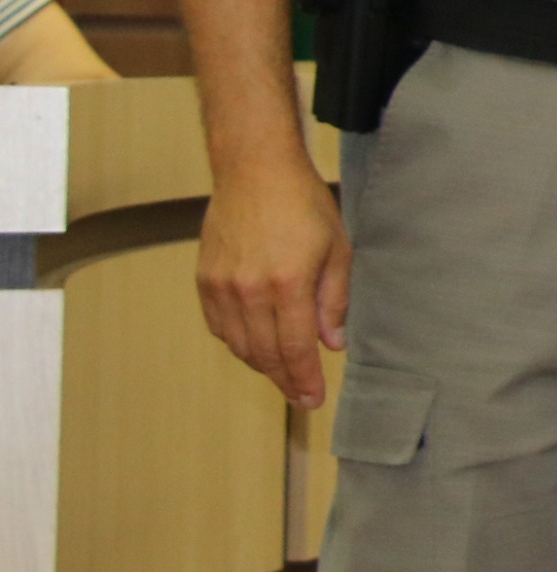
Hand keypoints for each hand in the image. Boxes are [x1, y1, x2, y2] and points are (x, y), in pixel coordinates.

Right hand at [197, 159, 351, 409]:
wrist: (254, 170)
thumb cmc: (304, 205)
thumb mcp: (338, 249)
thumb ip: (335, 301)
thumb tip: (333, 345)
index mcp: (287, 283)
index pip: (294, 348)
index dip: (304, 379)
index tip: (314, 400)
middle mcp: (249, 290)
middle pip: (265, 353)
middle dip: (285, 381)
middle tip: (302, 398)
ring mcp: (221, 286)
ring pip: (239, 344)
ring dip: (262, 365)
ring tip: (284, 375)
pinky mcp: (204, 279)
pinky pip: (220, 326)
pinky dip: (238, 342)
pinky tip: (256, 346)